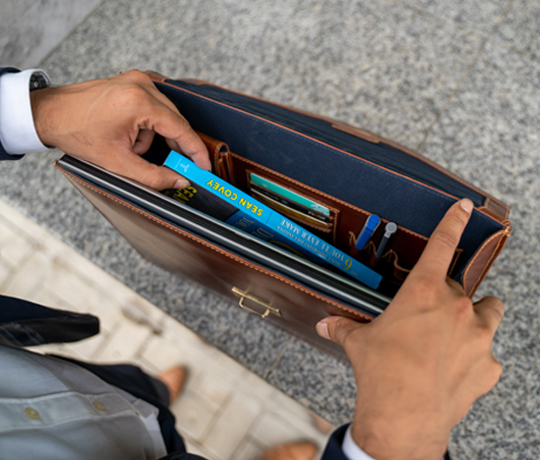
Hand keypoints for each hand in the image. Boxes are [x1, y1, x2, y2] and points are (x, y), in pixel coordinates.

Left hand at [30, 69, 209, 189]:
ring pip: (165, 115)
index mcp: (139, 102)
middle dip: (175, 146)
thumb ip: (154, 176)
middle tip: (178, 166)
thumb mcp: (118, 163)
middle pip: (175, 120)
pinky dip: (150, 124)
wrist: (50, 113)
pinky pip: (155, 106)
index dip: (196, 151)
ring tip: (132, 148)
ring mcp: (137, 79)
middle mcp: (142, 85)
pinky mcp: (132, 80)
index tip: (205, 166)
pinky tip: (133, 135)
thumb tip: (180, 180)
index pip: (181, 129)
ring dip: (156, 136)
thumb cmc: (77, 133)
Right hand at [317, 200, 503, 459]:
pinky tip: (456, 368)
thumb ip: (343, 327)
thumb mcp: (358, 344)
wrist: (403, 419)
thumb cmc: (381, 374)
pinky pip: (488, 352)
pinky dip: (476, 355)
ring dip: (476, 315)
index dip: (452, 222)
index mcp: (422, 293)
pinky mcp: (489, 365)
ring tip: (458, 331)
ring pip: (489, 311)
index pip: (441, 245)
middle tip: (429, 317)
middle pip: (460, 287)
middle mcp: (455, 307)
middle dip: (446, 297)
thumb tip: (325, 325)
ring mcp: (478, 336)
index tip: (463, 206)